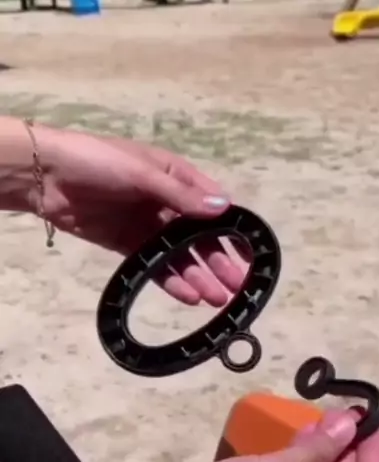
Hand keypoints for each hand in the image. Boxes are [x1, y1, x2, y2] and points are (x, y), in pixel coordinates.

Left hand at [39, 125, 245, 305]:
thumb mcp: (144, 174)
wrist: (46, 177)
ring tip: (216, 300)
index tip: (250, 254)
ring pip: (180, 255)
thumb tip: (224, 209)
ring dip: (198, 276)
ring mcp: (147, 226)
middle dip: (218, 261)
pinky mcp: (128, 245)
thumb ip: (182, 196)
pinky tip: (188, 296)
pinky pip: (155, 265)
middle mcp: (167, 203)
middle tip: (236, 287)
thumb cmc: (98, 162)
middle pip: (199, 237)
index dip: (233, 230)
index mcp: (176, 177)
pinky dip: (171, 281)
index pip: (213, 206)